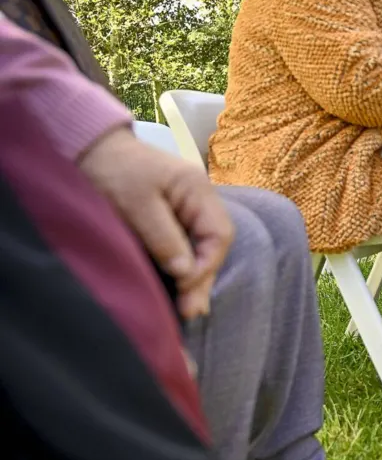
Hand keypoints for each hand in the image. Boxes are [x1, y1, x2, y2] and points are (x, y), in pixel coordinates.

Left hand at [78, 127, 233, 319]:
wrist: (85, 147)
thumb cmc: (111, 171)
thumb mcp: (136, 205)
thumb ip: (164, 237)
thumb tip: (186, 273)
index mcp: (197, 190)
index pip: (219, 234)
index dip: (207, 265)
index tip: (185, 289)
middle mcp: (199, 199)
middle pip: (214, 244)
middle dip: (203, 278)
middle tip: (190, 312)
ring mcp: (186, 208)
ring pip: (201, 247)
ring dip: (194, 276)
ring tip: (187, 307)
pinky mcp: (170, 216)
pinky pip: (186, 245)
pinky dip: (183, 266)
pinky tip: (178, 286)